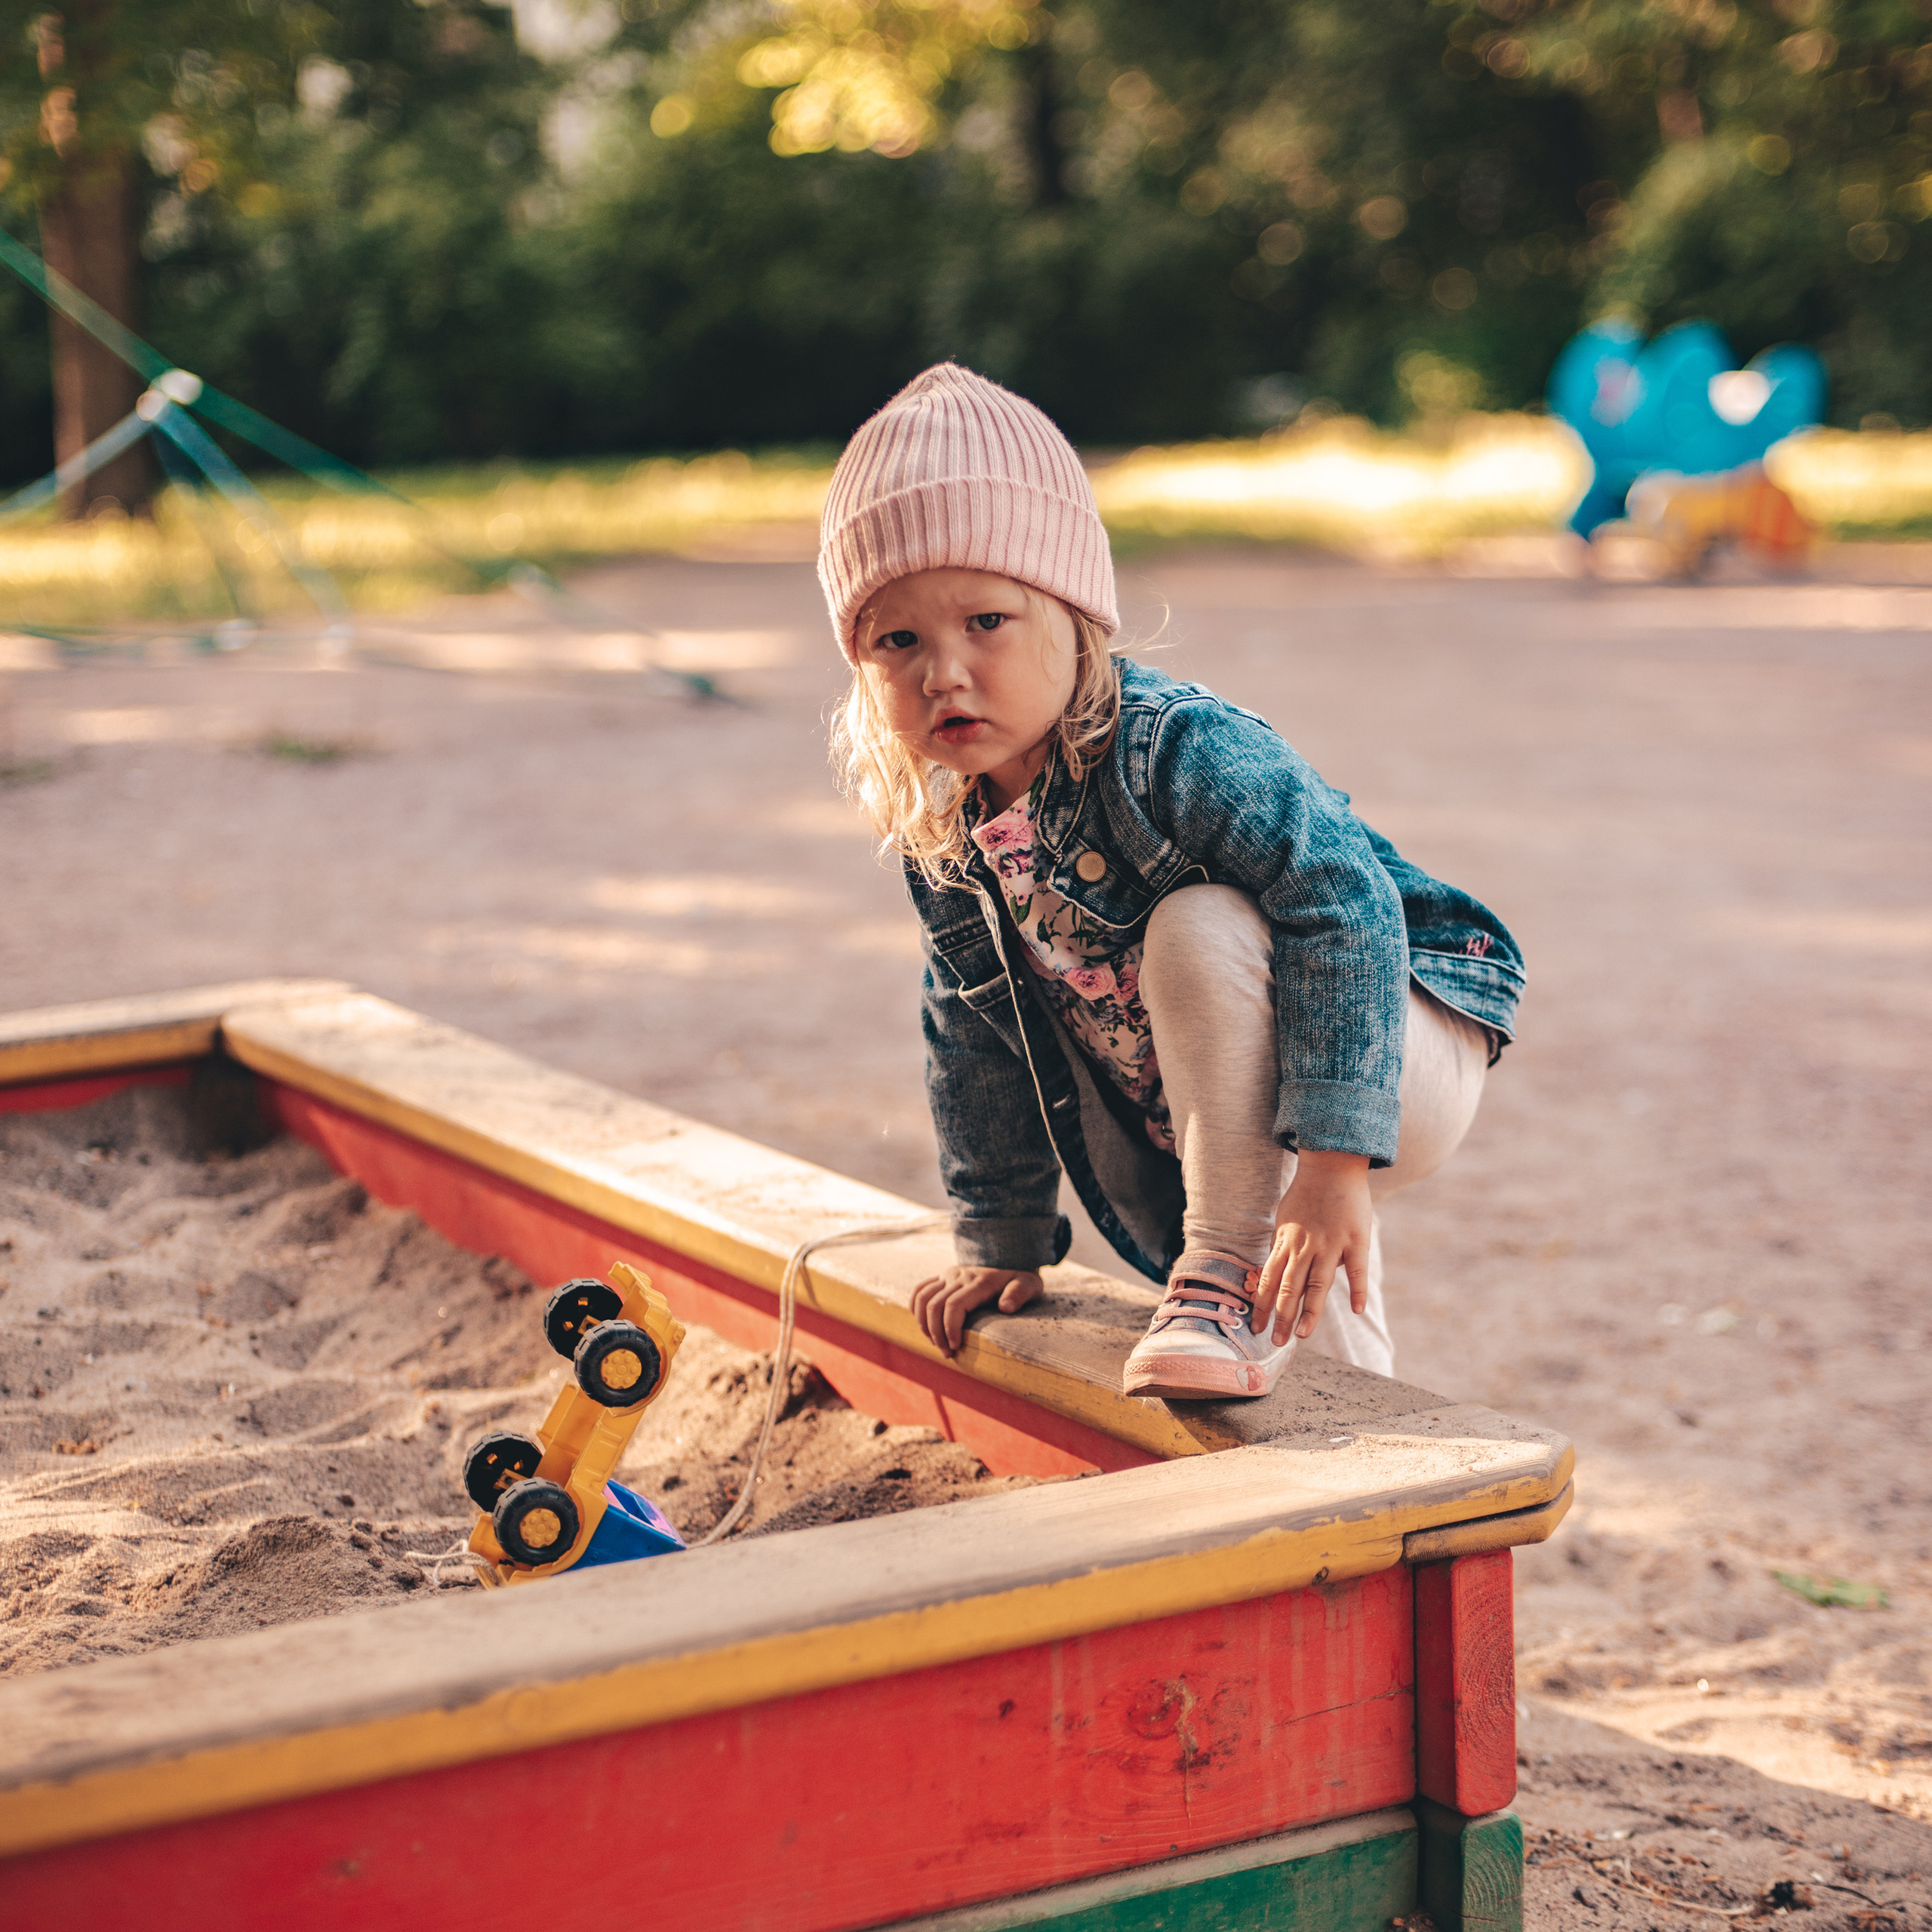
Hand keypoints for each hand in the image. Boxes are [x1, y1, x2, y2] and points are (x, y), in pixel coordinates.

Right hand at [910, 1266, 1042, 1356]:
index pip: (954, 1305)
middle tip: (947, 1353)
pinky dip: (915, 1309)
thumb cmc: (1022, 1279)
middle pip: (934, 1305)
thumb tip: (1005, 1307)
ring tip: (936, 1344)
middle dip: (936, 1333)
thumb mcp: (1030, 1285)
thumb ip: (1019, 1294)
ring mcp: (948, 1275)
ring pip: (923, 1298)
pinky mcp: (942, 1277)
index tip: (956, 1347)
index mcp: (979, 1281)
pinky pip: (920, 1290)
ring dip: (923, 1324)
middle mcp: (960, 1275)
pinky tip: (924, 1327)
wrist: (1011, 1256)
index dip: (950, 1328)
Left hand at [1252, 1150, 1372, 1345]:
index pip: (1268, 1280)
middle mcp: (1304, 1246)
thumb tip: (1271, 1271)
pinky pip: (1357, 1269)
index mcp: (1285, 1242)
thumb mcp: (1284, 1219)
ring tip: (1303, 1336)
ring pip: (1317, 1284)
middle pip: (1289, 1288)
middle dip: (1280, 1317)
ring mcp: (1331, 1244)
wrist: (1332, 1163)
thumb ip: (1281, 1246)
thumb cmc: (1307, 1193)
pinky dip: (1357, 1290)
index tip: (1254, 1328)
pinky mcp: (1356, 1239)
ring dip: (1309, 1312)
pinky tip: (1356, 1310)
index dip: (1260, 1305)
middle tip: (1276, 1343)